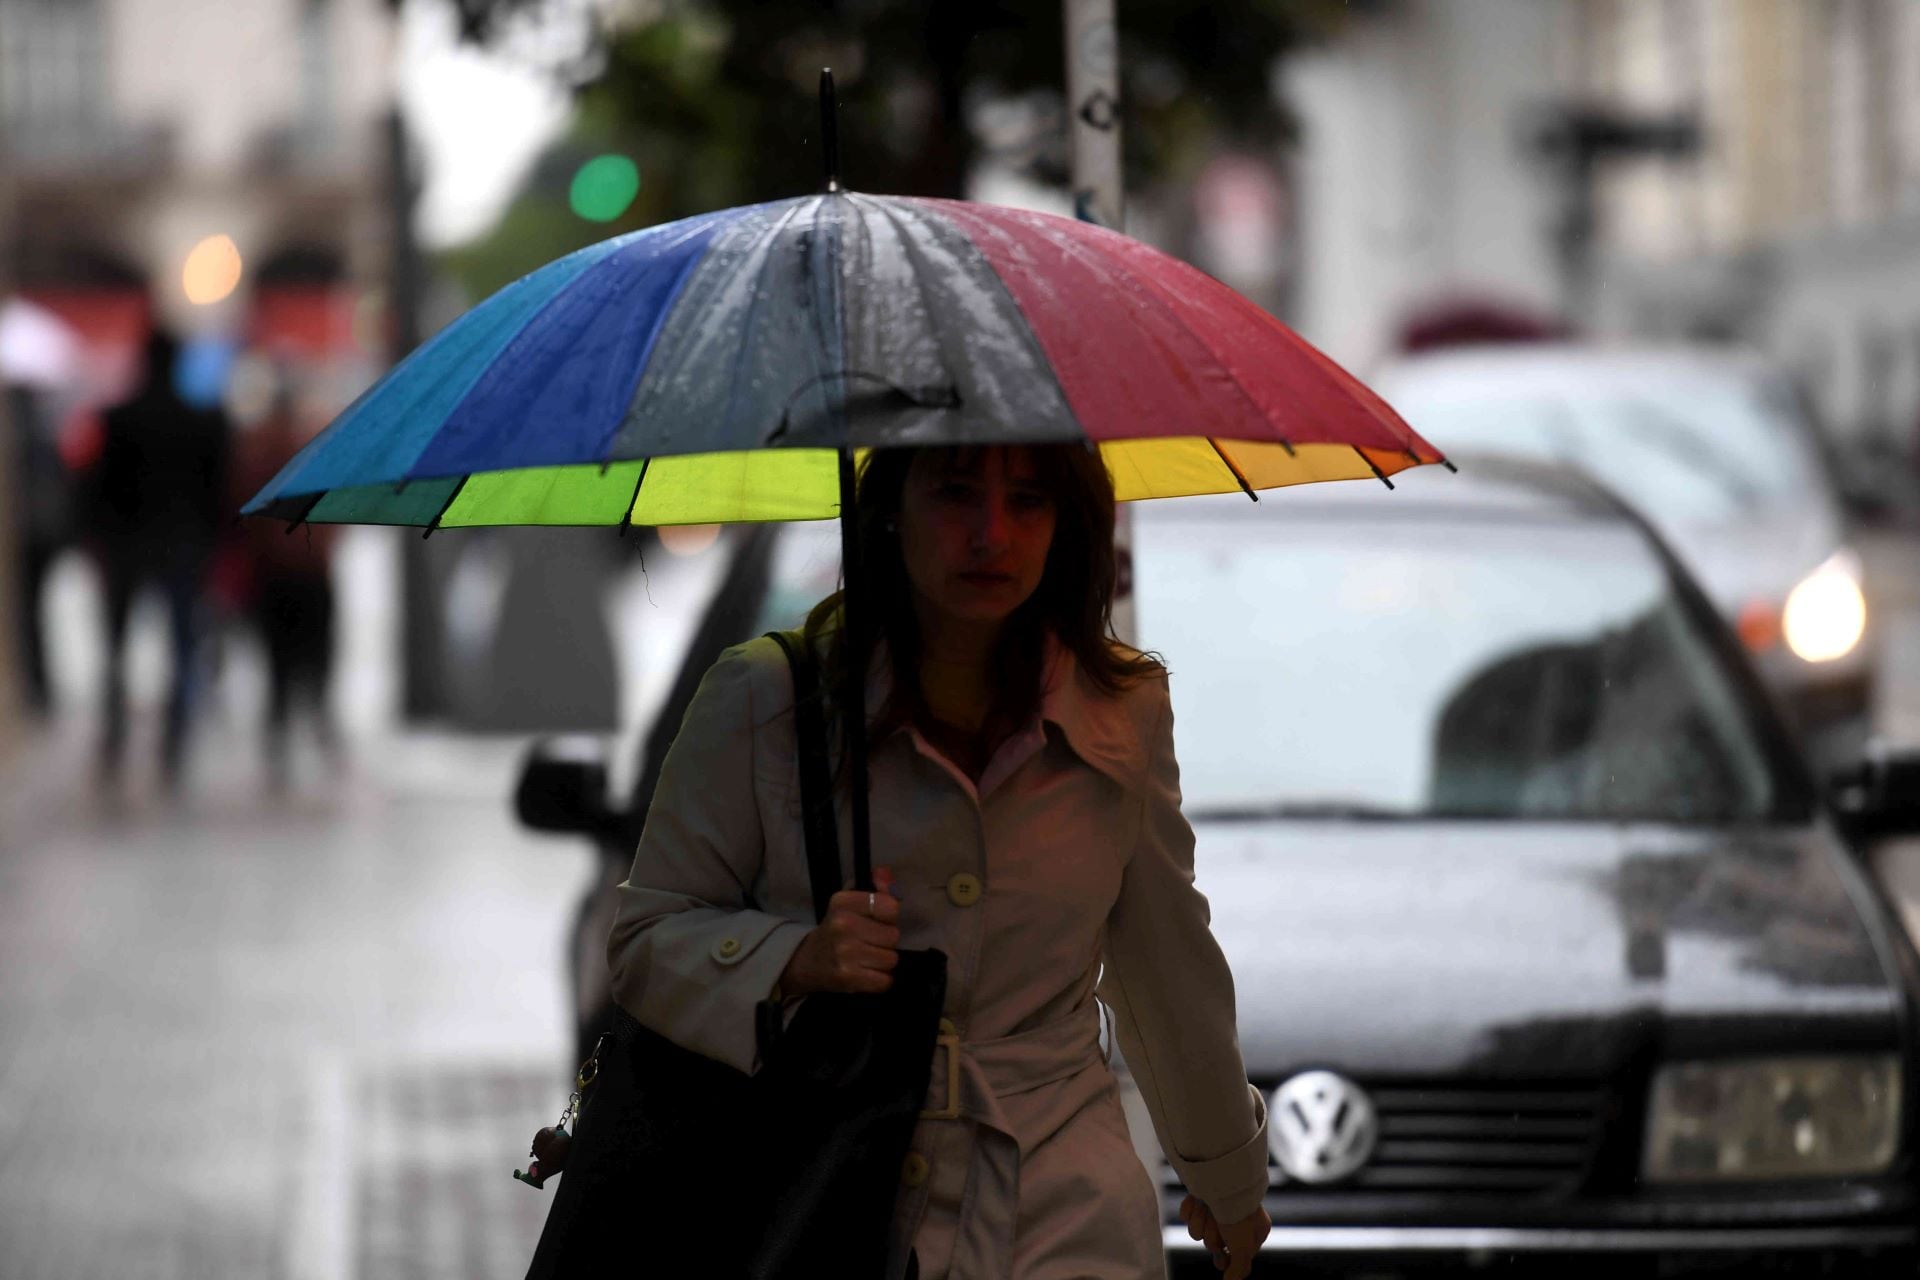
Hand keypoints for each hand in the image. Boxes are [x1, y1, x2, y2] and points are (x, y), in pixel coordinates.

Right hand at [778, 872, 899, 995]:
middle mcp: (843, 925)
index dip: (888, 916)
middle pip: (893, 936)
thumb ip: (873, 888)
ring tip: (866, 958)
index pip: (890, 906)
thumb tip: (886, 874)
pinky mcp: (848, 978)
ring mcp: (845, 953)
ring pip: (891, 959)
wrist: (806, 962)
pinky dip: (880, 980)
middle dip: (885, 941)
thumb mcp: (848, 903)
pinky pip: (885, 981)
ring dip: (883, 961)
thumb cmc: (835, 929)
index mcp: (843, 902)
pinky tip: (866, 973)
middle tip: (869, 942)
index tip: (876, 920)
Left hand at [1179, 1196, 1270, 1279]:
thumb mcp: (1243, 1248)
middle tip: (1219, 1223)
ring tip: (1206, 1208)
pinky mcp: (1199, 1196)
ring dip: (1199, 1221)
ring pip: (1197, 1230)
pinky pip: (1187, 1214)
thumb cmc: (1238, 1215)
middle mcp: (1236, 1217)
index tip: (1221, 1260)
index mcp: (1254, 1228)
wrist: (1223, 1178)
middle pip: (1213, 1243)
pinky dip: (1189, 1209)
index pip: (1238, 1253)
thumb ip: (1238, 1269)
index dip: (1226, 1258)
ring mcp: (1216, 1205)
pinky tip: (1196, 1200)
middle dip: (1211, 1235)